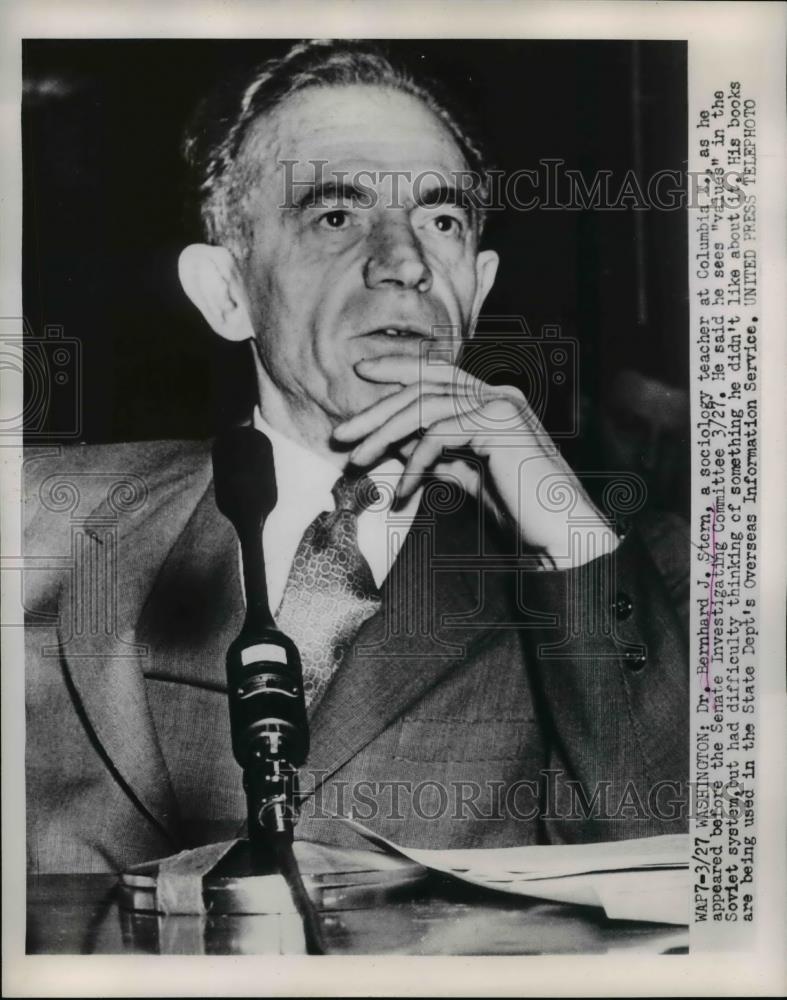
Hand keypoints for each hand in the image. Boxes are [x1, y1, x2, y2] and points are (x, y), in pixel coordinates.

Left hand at [333, 354, 618, 566]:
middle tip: (341, 434)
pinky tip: (401, 492)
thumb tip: (398, 441)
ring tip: (356, 462)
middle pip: (423, 388)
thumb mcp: (467, 474)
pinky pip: (438, 436)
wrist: (560, 534)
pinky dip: (413, 464)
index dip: (399, 367)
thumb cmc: (518, 509)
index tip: (362, 371)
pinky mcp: (499, 425)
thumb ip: (439, 453)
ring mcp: (501, 406)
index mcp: (492, 401)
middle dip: (376, 410)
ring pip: (425, 407)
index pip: (437, 373)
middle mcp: (498, 395)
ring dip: (383, 435)